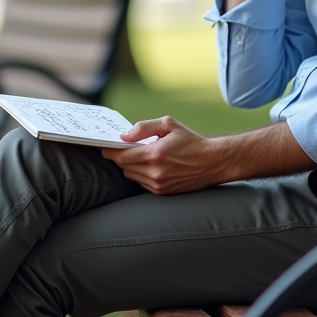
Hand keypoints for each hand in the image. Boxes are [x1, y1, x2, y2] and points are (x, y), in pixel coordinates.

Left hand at [101, 116, 227, 194]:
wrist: (212, 162)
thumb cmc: (190, 141)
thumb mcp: (168, 125)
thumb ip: (144, 127)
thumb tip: (123, 136)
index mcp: (155, 154)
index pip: (122, 156)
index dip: (110, 151)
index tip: (104, 147)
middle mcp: (155, 172)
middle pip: (124, 166)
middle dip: (120, 157)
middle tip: (121, 149)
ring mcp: (158, 184)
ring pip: (131, 175)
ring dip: (130, 166)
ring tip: (139, 156)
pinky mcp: (162, 192)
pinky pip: (141, 183)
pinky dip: (140, 174)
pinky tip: (149, 166)